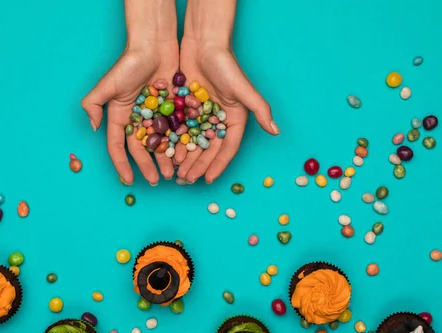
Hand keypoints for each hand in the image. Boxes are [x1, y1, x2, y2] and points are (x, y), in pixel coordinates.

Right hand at [81, 0, 178, 184]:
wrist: (155, 43)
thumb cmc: (129, 62)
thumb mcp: (107, 84)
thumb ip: (93, 105)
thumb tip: (93, 128)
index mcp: (120, 116)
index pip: (118, 146)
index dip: (122, 164)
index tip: (130, 180)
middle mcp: (137, 119)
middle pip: (142, 149)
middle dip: (148, 166)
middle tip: (158, 180)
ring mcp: (156, 115)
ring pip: (161, 144)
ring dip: (166, 159)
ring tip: (173, 173)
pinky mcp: (173, 109)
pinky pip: (176, 131)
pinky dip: (180, 144)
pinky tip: (186, 156)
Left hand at [176, 0, 279, 183]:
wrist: (203, 43)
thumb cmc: (226, 64)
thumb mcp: (243, 89)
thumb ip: (260, 110)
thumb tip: (276, 131)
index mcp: (234, 119)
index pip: (227, 148)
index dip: (218, 165)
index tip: (208, 179)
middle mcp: (217, 120)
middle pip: (207, 149)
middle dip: (198, 165)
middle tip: (186, 179)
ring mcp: (200, 115)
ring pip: (192, 142)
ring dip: (185, 158)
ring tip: (175, 172)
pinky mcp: (185, 108)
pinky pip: (179, 129)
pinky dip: (173, 142)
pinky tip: (165, 153)